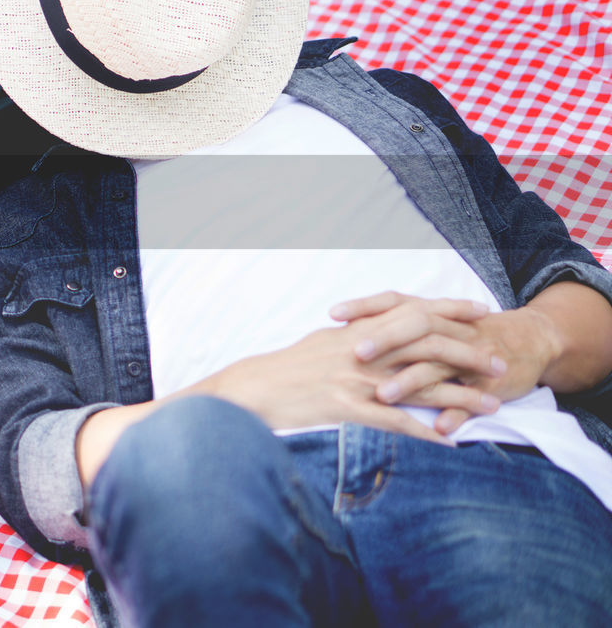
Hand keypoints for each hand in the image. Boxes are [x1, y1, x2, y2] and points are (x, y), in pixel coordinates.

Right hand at [206, 302, 502, 442]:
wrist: (254, 387)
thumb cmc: (285, 367)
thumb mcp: (322, 340)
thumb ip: (353, 332)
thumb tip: (375, 326)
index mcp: (358, 329)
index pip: (414, 312)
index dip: (450, 310)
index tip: (480, 312)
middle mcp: (364, 350)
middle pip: (429, 345)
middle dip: (470, 353)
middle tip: (501, 363)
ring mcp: (357, 379)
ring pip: (421, 385)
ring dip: (461, 396)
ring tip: (493, 406)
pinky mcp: (347, 408)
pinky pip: (394, 422)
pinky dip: (424, 433)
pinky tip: (449, 443)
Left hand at [332, 291, 556, 433]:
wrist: (529, 341)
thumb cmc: (467, 332)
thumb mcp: (432, 322)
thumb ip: (393, 324)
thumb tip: (345, 331)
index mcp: (430, 314)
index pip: (393, 301)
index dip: (364, 306)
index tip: (333, 314)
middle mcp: (448, 331)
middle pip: (413, 329)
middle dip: (384, 340)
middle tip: (355, 354)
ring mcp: (469, 357)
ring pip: (437, 367)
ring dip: (410, 382)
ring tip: (383, 396)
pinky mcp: (489, 384)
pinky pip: (471, 399)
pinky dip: (457, 412)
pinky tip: (439, 428)